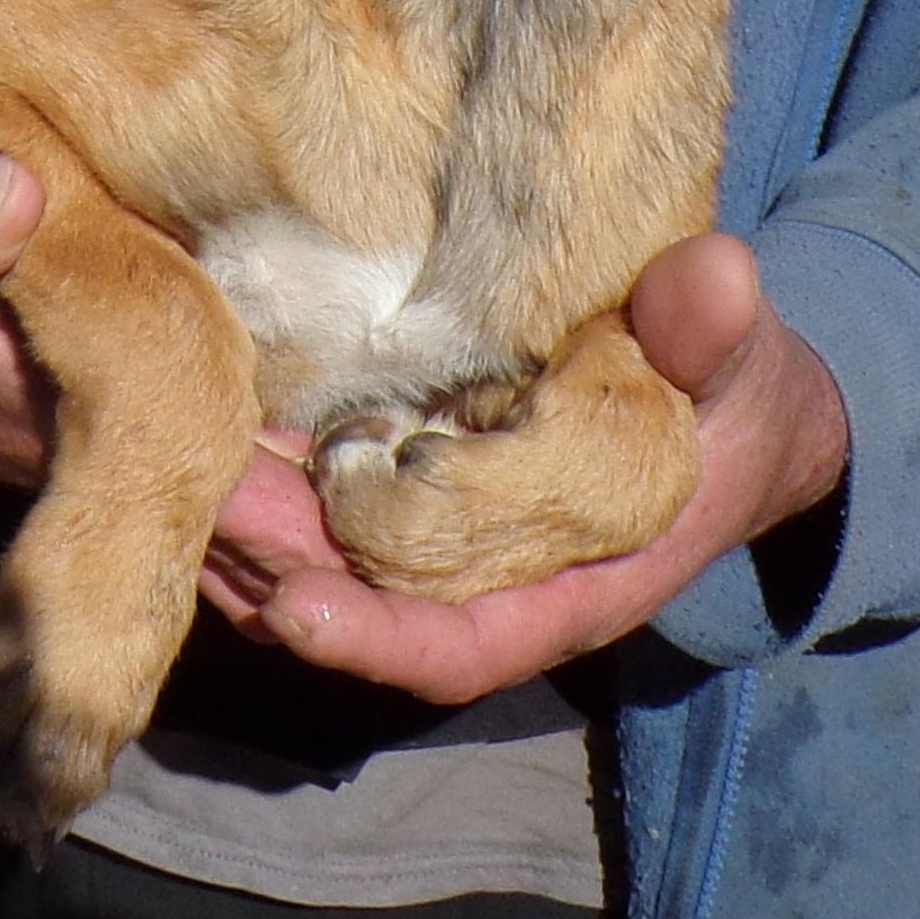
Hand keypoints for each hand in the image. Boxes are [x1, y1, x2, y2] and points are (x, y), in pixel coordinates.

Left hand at [200, 234, 849, 698]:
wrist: (724, 396)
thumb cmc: (730, 389)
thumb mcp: (738, 361)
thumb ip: (714, 332)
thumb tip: (715, 275)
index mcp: (568, 582)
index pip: (460, 643)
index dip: (374, 637)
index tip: (294, 607)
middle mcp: (487, 579)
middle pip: (361, 603)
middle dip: (274, 566)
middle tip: (201, 498)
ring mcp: (439, 536)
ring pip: (325, 564)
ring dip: (249, 531)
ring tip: (181, 470)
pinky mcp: (406, 483)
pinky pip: (319, 511)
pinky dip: (263, 489)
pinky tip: (204, 443)